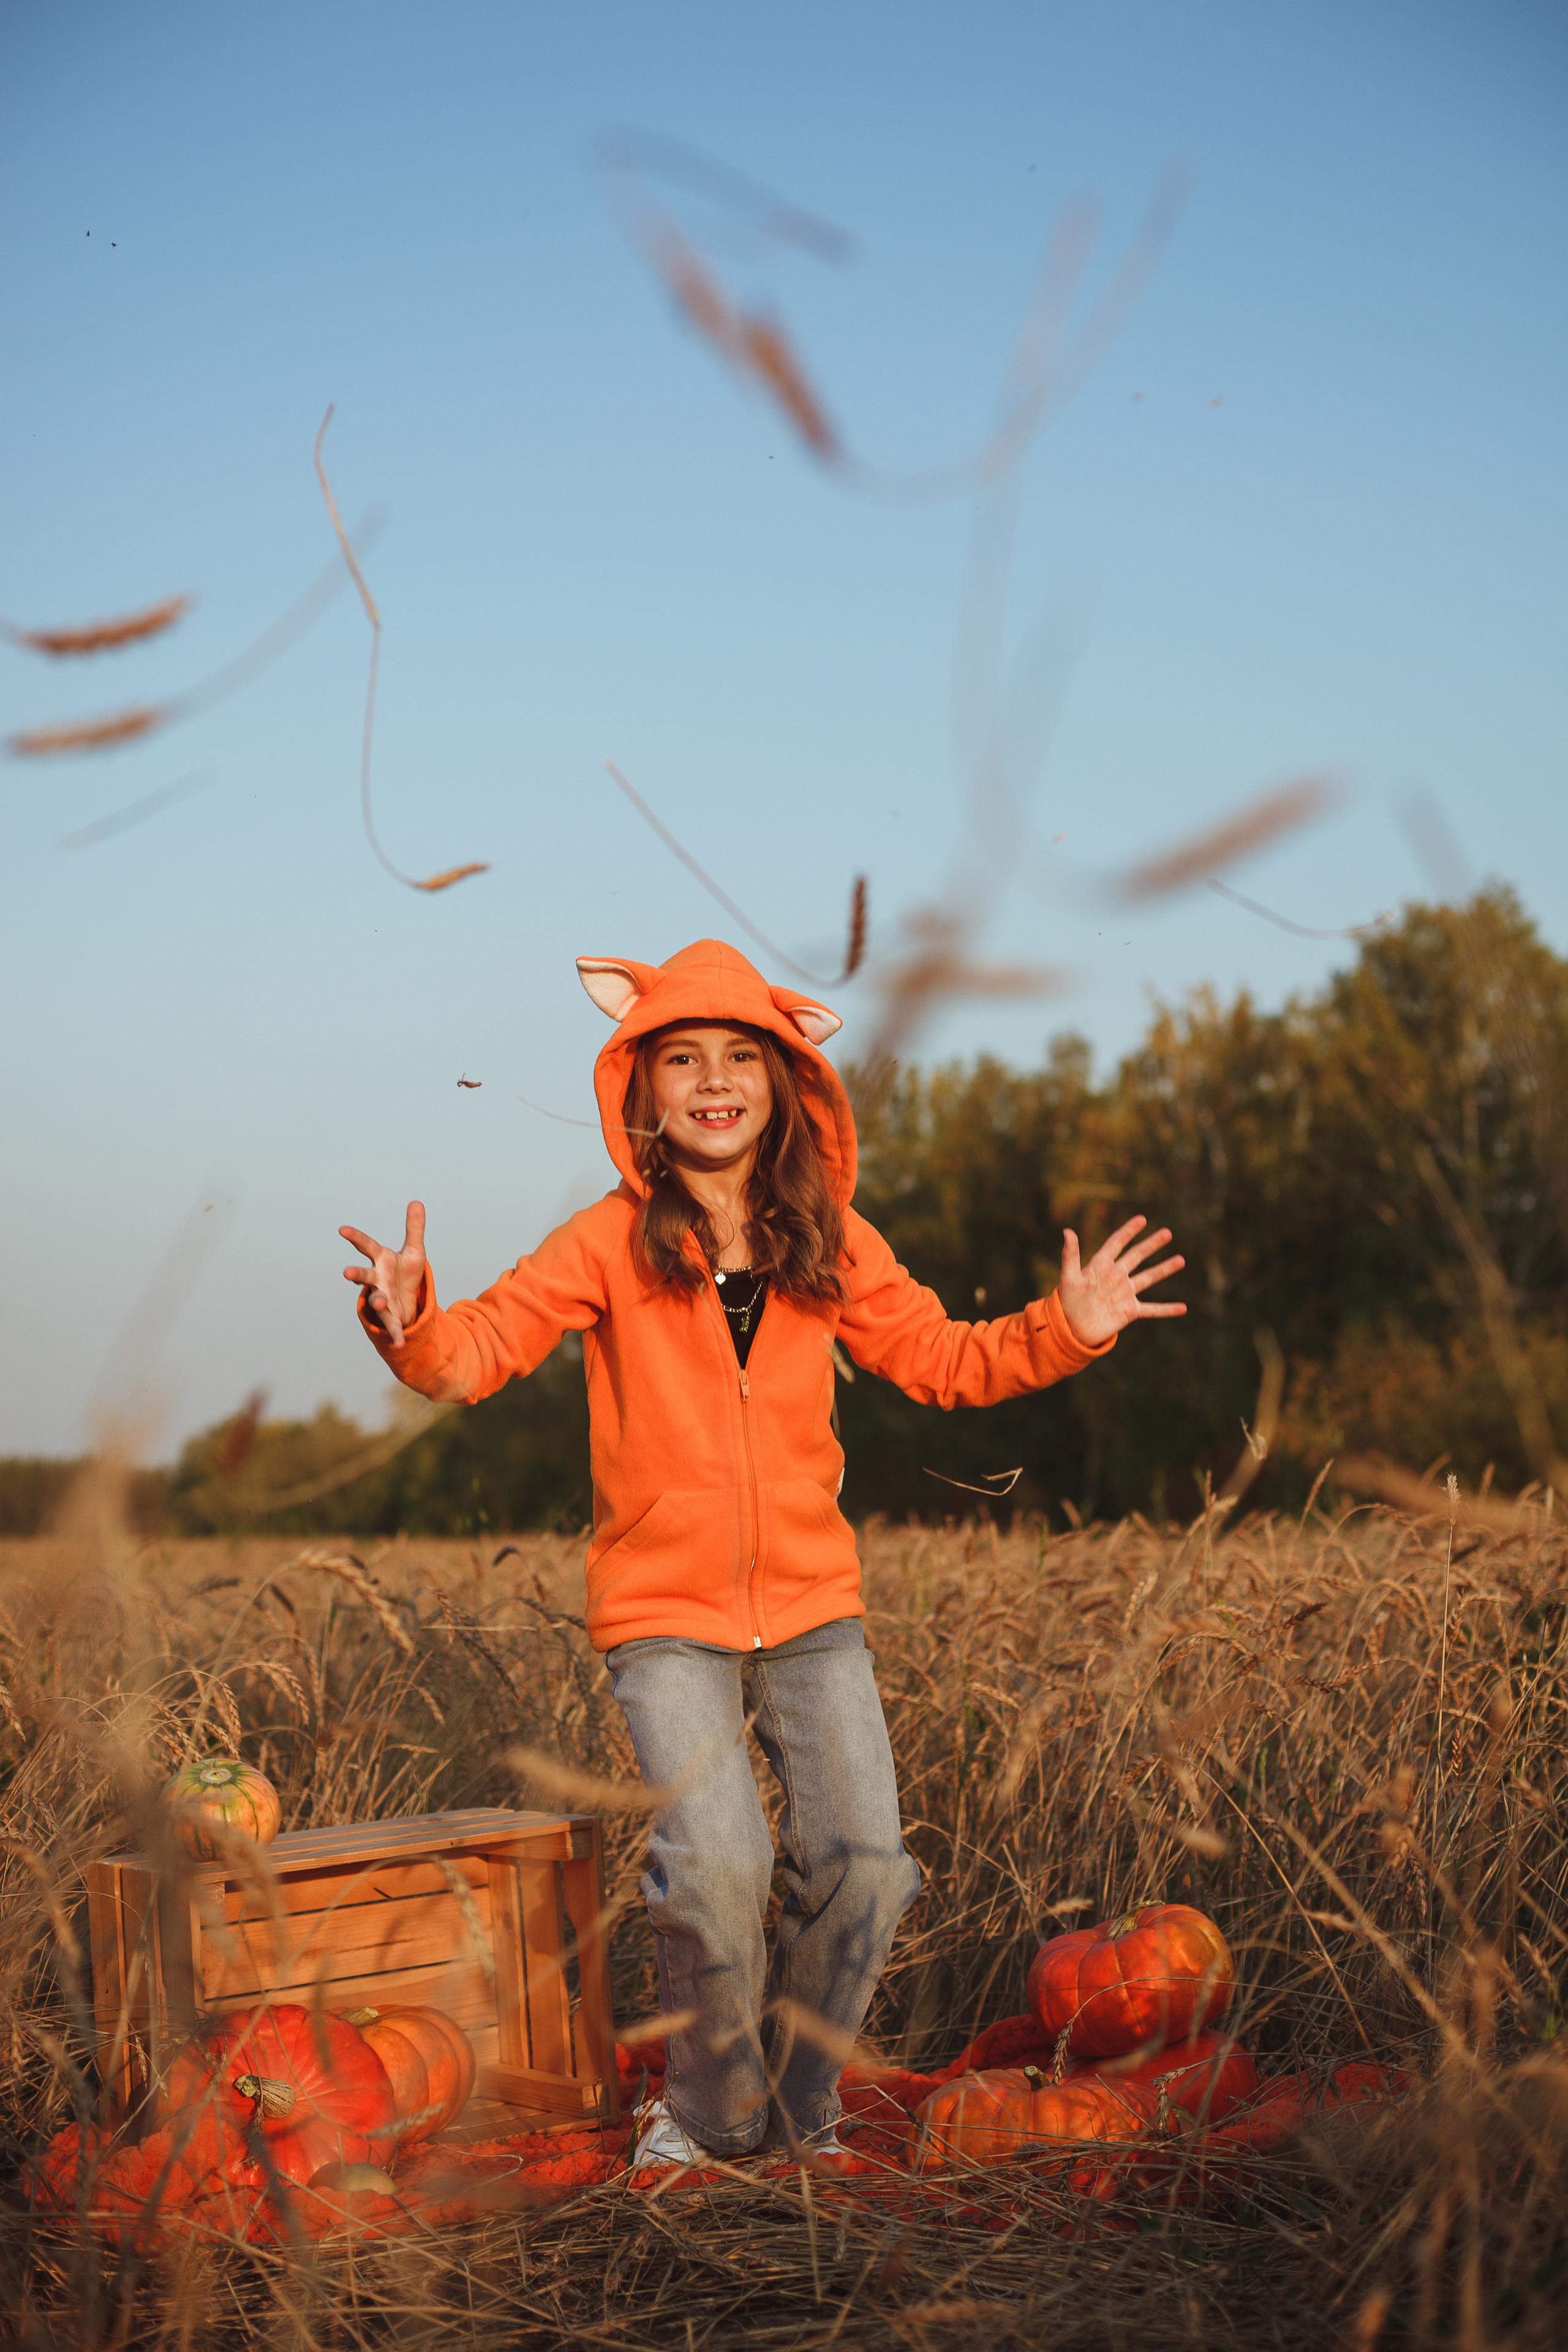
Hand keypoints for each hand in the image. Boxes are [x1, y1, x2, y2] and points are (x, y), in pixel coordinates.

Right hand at [340, 1201, 426, 1348]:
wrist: (409, 1299)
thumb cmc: (405, 1272)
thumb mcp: (414, 1251)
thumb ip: (414, 1229)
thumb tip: (416, 1202)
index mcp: (382, 1260)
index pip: (367, 1246)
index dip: (355, 1238)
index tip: (342, 1229)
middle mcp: (377, 1279)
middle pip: (364, 1275)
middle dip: (356, 1274)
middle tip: (347, 1272)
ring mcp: (381, 1297)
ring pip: (376, 1299)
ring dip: (377, 1301)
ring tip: (379, 1303)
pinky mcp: (390, 1315)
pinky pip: (392, 1325)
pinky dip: (395, 1335)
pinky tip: (399, 1344)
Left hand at [1057, 1215, 1185, 1349]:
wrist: (1071, 1329)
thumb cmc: (1067, 1302)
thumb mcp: (1069, 1277)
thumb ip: (1071, 1255)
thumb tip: (1067, 1231)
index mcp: (1101, 1265)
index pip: (1117, 1243)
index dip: (1128, 1231)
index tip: (1142, 1219)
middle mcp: (1116, 1276)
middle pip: (1137, 1256)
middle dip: (1152, 1244)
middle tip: (1167, 1232)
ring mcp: (1124, 1293)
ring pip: (1148, 1278)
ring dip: (1164, 1269)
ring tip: (1181, 1260)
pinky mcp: (1130, 1311)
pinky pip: (1152, 1309)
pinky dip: (1167, 1309)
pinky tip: (1183, 1308)